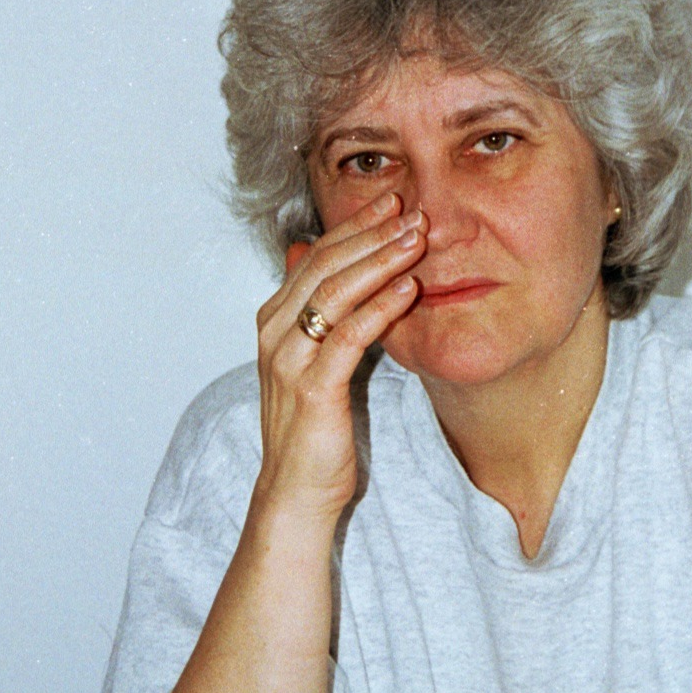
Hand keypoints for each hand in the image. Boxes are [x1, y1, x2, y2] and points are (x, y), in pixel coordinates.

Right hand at [252, 192, 426, 522]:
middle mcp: (275, 332)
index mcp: (275, 319)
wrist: (295, 491)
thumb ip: (312, 307)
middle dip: (370, 233)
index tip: (392, 201)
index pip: (317, 255)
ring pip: (336, 293)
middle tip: (410, 208)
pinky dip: (380, 308)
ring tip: (417, 239)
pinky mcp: (312, 389)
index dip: (355, 226)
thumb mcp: (310, 357)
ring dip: (380, 261)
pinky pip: (349, 337)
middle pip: (325, 265)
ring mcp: (290, 359)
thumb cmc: (312, 426)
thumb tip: (304, 251)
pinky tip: (409, 289)